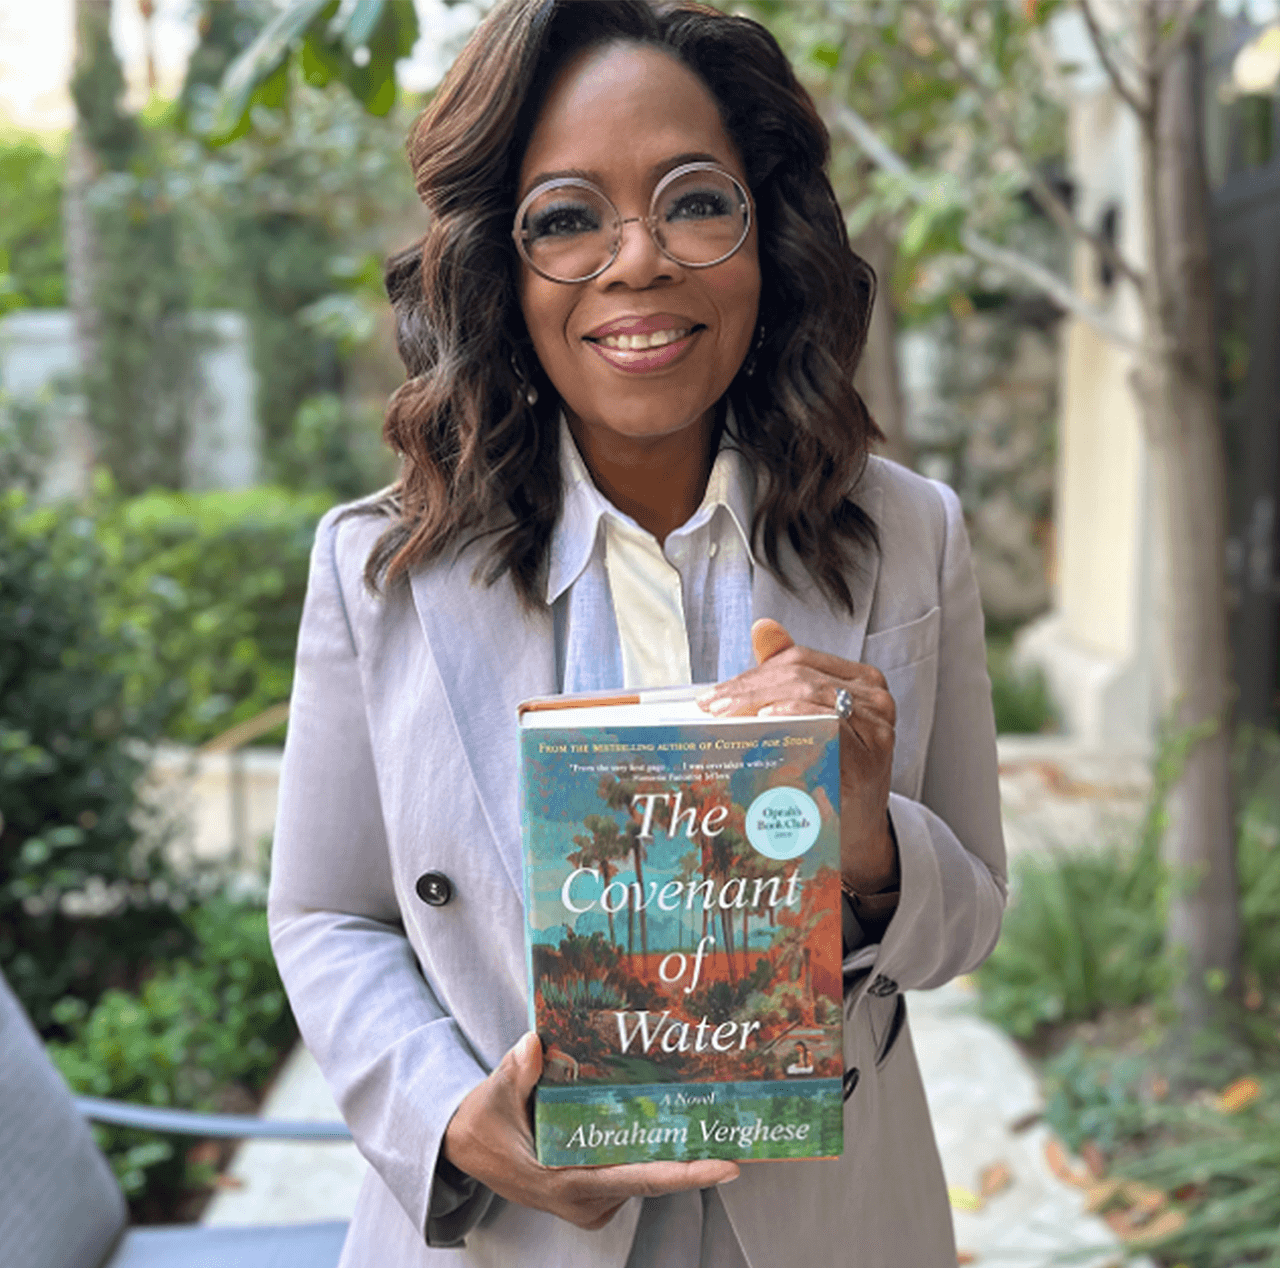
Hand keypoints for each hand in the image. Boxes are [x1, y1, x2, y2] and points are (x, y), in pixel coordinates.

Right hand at [442, 1032, 739, 1229]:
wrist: (466, 1149)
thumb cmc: (483, 1122)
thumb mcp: (493, 1094)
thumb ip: (516, 1071)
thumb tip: (534, 1042)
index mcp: (566, 1182)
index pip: (638, 1178)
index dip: (685, 1173)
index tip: (728, 1166)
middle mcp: (585, 1199)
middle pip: (652, 1176)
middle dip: (694, 1154)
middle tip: (736, 1125)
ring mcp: (590, 1201)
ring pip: (643, 1172)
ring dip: (668, 1146)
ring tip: (703, 1111)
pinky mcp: (593, 1193)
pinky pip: (631, 1170)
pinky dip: (647, 1147)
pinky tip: (661, 1118)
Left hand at [697, 618, 897, 894]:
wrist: (855, 830)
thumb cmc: (827, 773)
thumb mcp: (807, 721)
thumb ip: (786, 676)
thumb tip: (763, 628)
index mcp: (861, 681)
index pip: (800, 662)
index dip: (753, 674)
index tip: (713, 696)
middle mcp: (876, 698)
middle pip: (801, 678)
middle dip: (749, 690)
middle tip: (711, 709)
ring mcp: (877, 726)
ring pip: (809, 696)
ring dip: (760, 703)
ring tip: (726, 718)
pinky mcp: (871, 756)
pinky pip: (826, 727)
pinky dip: (793, 719)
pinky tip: (766, 724)